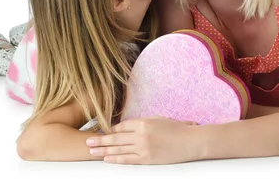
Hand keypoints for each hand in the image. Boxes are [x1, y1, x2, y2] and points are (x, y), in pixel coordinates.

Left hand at [85, 117, 199, 164]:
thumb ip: (143, 122)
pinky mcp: (147, 159)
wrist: (191, 142)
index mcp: (144, 122)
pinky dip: (116, 159)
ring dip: (104, 150)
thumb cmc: (177, 129)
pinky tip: (106, 158)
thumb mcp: (159, 119)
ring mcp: (144, 148)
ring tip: (91, 152)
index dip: (112, 129)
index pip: (122, 125)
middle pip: (116, 138)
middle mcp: (141, 135)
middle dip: (100, 140)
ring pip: (119, 149)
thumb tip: (128, 126)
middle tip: (87, 142)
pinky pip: (128, 159)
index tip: (104, 131)